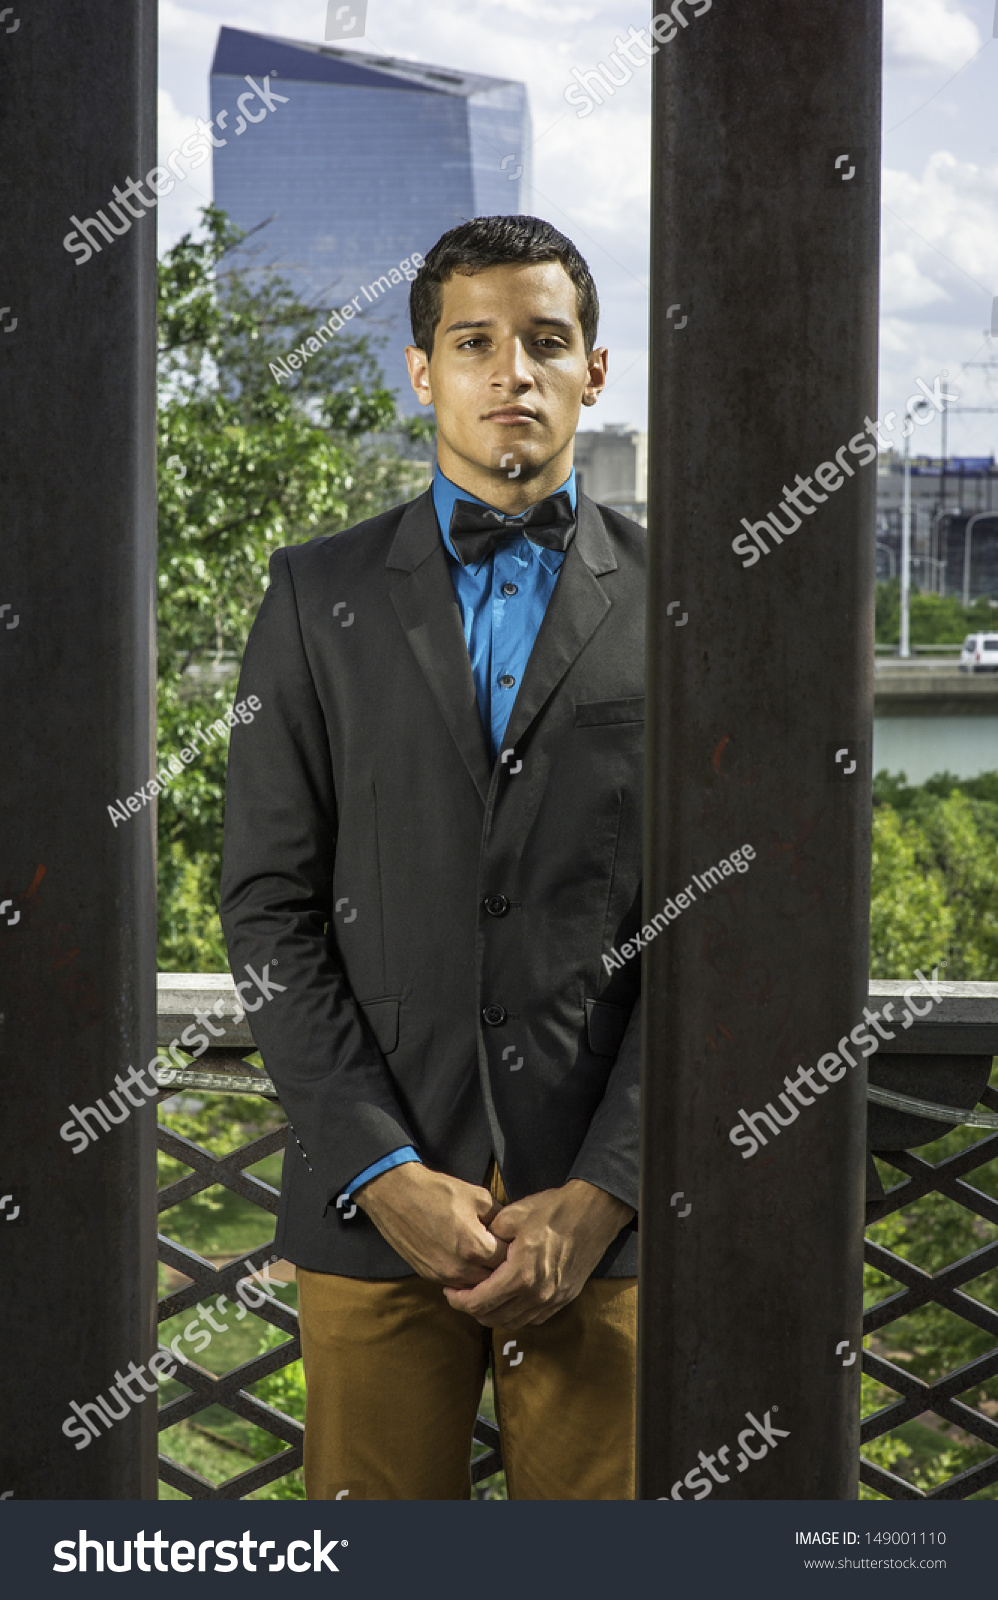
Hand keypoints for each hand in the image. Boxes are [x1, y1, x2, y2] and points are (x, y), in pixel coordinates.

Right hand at [354, 1162, 507, 1287]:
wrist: (396, 1195)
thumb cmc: (437, 1191)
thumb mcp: (477, 1196)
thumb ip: (499, 1217)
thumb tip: (512, 1229)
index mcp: (475, 1247)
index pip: (508, 1261)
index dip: (514, 1250)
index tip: (515, 1242)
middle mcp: (460, 1268)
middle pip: (494, 1279)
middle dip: (502, 1266)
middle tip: (504, 1251)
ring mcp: (443, 1275)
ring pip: (475, 1287)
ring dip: (484, 1275)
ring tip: (486, 1257)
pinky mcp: (429, 1276)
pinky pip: (456, 1284)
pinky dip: (465, 1277)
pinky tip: (467, 1261)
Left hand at [443, 1180, 633, 1328]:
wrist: (593, 1213)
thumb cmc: (553, 1211)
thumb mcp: (512, 1215)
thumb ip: (488, 1236)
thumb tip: (472, 1246)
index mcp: (520, 1274)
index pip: (480, 1302)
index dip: (459, 1301)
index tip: (449, 1291)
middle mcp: (537, 1294)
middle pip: (493, 1318)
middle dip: (472, 1310)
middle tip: (462, 1294)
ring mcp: (552, 1299)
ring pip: (513, 1322)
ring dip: (493, 1314)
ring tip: (482, 1297)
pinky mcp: (564, 1298)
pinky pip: (532, 1319)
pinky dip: (515, 1314)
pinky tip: (508, 1299)